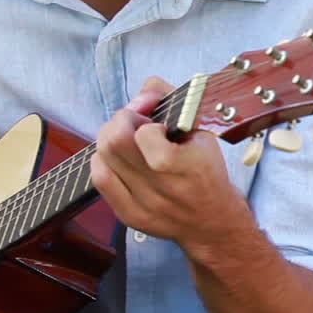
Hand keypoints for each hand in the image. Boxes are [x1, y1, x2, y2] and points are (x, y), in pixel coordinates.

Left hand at [90, 77, 249, 251]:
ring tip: (129, 141)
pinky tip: (121, 159)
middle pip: (114, 142)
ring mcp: (142, 204)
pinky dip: (104, 161)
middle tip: (137, 123)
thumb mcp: (204, 132)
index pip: (144, 133)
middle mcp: (161, 188)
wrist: (213, 222)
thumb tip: (146, 89)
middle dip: (122, 121)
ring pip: (102, 158)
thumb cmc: (209, 174)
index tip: (158, 121)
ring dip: (111, 140)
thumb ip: (175, 101)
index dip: (147, 118)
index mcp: (185, 166)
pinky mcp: (129, 215)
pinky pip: (100, 180)